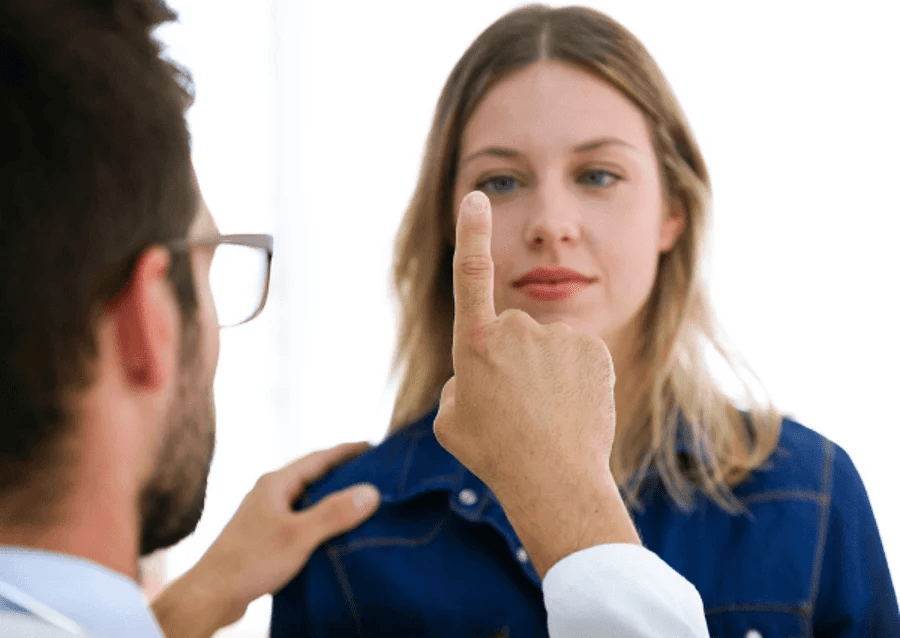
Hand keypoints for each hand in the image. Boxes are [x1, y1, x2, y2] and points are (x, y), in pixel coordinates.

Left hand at [151, 442, 379, 637]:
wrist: (211, 594)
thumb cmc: (251, 560)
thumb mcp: (299, 535)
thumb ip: (334, 513)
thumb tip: (371, 491)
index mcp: (276, 482)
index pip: (319, 457)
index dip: (348, 451)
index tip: (375, 447)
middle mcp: (270, 492)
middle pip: (313, 475)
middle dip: (343, 472)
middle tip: (375, 473)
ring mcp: (266, 514)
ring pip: (307, 498)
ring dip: (332, 497)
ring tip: (362, 501)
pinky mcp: (266, 536)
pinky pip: (301, 518)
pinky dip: (321, 518)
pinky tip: (335, 532)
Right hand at [434, 191, 639, 577]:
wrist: (554, 479)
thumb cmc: (494, 453)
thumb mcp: (452, 419)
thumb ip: (461, 381)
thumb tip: (480, 370)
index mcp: (475, 342)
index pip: (471, 274)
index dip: (473, 233)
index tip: (477, 197)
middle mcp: (516, 329)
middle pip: (511, 332)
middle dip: (511, 360)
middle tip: (516, 406)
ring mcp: (558, 337)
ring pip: (546, 345)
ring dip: (544, 370)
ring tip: (545, 413)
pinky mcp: (592, 348)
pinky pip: (576, 353)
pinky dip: (573, 374)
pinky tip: (571, 406)